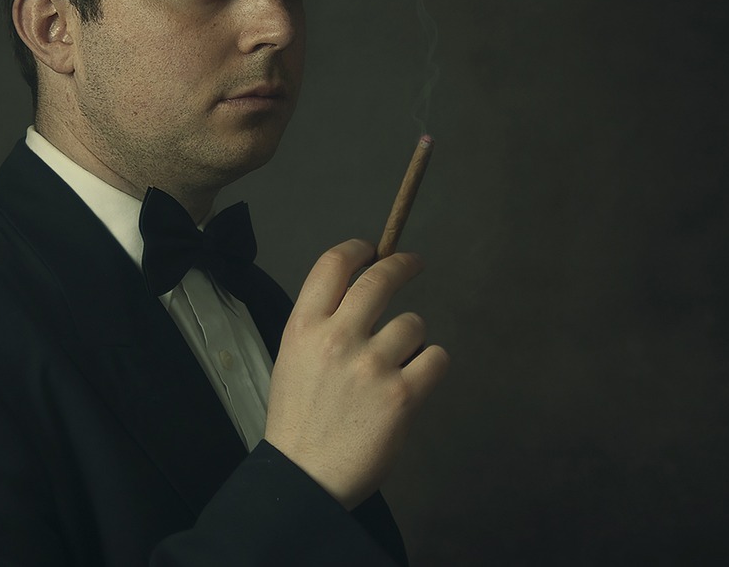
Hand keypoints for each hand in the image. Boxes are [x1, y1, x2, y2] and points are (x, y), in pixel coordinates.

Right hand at [264, 239, 449, 508]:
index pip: (333, 265)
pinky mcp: (402, 395)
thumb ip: (321, 327)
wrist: (304, 479)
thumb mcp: (292, 359)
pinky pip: (436, 358)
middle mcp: (337, 338)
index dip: (358, 250)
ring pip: (414, 324)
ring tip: (397, 364)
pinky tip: (415, 381)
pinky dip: (431, 366)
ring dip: (412, 339)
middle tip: (414, 263)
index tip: (373, 250)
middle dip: (402, 265)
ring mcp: (372, 365)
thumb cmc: (298, 422)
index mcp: (303, 328)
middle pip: (379, 279)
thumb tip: (358, 296)